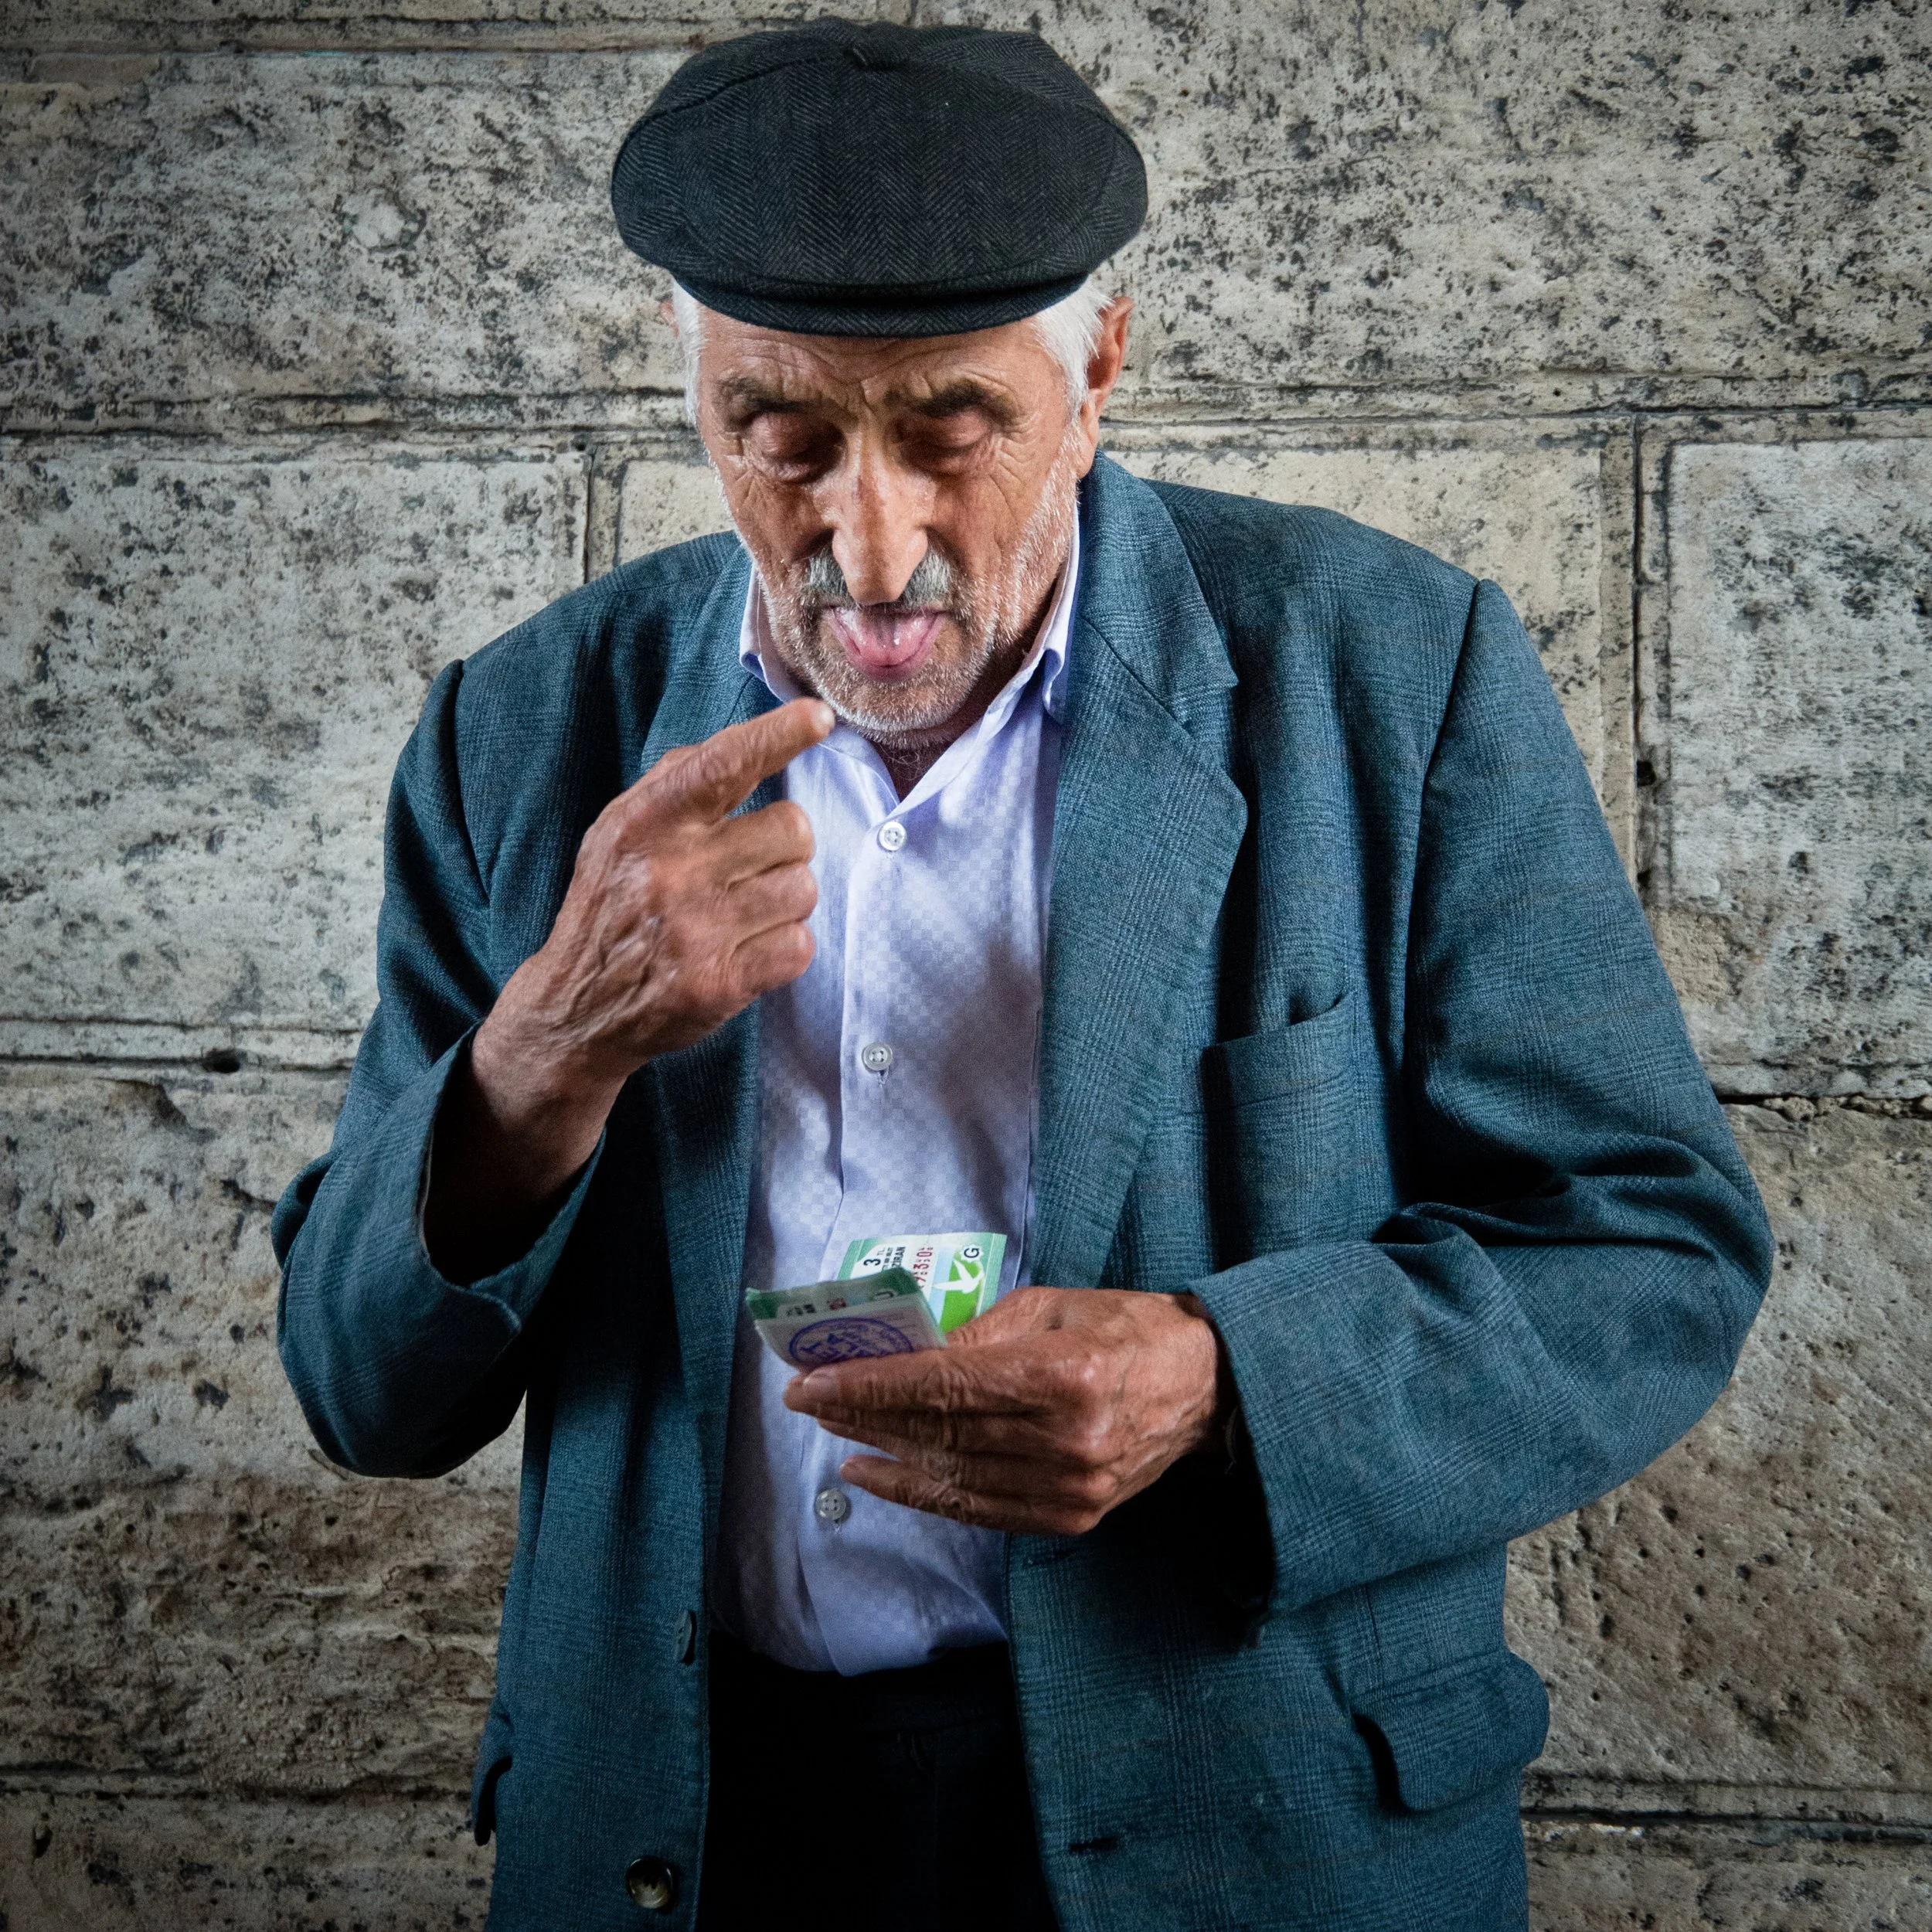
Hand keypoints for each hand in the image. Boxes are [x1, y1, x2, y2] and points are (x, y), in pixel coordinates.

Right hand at [424, 697, 832, 1279]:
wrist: (576, 1006)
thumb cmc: (611, 904)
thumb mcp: (619, 831)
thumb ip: (677, 783)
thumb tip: (754, 742)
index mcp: (645, 822)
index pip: (723, 764)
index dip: (777, 735)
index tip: (817, 719)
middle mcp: (670, 871)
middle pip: (792, 829)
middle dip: (783, 847)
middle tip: (750, 867)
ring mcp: (697, 930)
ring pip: (804, 889)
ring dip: (785, 900)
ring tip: (744, 912)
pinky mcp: (720, 984)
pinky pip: (800, 946)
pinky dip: (784, 948)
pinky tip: (747, 949)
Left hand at [784, 1287, 1229, 1536]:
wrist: (1204, 1387)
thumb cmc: (1126, 1329)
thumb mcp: (1052, 1306)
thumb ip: (977, 1334)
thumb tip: (902, 1353)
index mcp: (1064, 1376)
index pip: (943, 1385)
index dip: (871, 1385)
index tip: (815, 1380)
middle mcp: (1065, 1441)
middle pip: (940, 1432)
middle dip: (864, 1415)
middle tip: (811, 1399)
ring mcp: (1069, 1488)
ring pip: (951, 1475)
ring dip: (883, 1453)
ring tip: (835, 1432)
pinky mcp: (1070, 1516)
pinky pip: (977, 1508)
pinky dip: (922, 1492)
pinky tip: (879, 1473)